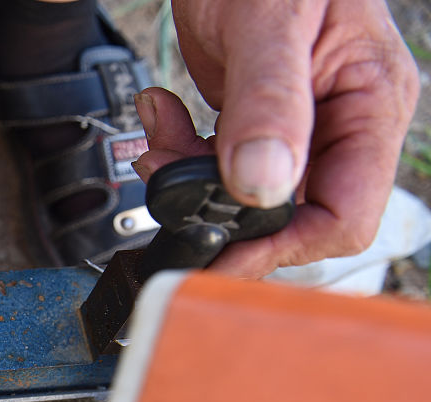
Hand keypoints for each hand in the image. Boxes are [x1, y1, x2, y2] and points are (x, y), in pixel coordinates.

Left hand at [131, 0, 418, 277]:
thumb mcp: (270, 22)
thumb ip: (269, 102)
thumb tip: (264, 186)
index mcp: (369, 104)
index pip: (345, 215)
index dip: (281, 244)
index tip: (219, 247)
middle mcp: (340, 123)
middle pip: (290, 216)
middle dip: (222, 205)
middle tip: (169, 172)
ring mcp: (297, 125)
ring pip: (245, 195)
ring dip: (188, 175)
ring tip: (163, 130)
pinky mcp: (254, 120)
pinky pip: (218, 164)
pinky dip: (179, 150)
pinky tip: (165, 112)